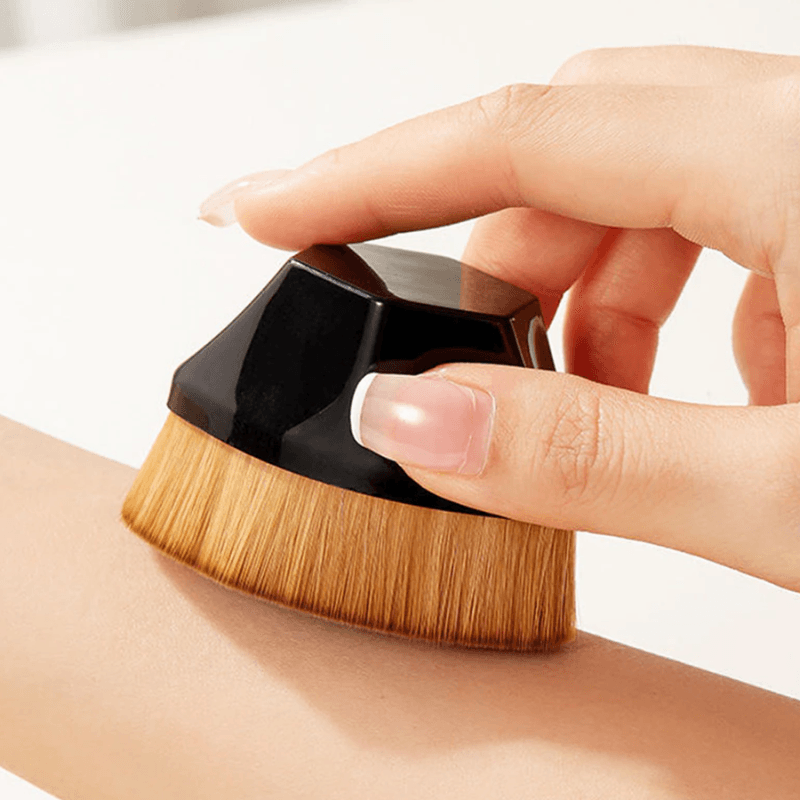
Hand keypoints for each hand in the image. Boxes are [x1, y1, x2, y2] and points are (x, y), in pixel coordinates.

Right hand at [200, 46, 799, 592]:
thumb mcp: (786, 499)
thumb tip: (414, 423)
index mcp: (798, 156)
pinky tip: (700, 397)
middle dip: (493, 262)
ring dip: (587, 294)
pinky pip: (715, 215)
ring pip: (644, 184)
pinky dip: (664, 299)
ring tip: (601, 412)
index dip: (372, 178)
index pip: (525, 136)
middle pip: (575, 150)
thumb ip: (593, 458)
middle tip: (461, 372)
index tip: (267, 211)